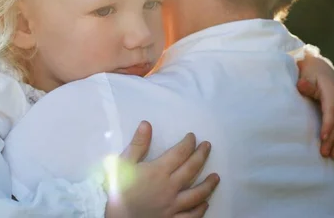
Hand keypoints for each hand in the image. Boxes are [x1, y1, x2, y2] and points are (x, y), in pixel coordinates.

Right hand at [105, 121, 219, 217]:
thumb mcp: (122, 164)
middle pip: (191, 169)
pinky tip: (205, 204)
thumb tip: (147, 124)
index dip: (188, 143)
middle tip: (207, 146)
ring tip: (216, 177)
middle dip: (201, 156)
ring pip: (197, 194)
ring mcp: (173, 206)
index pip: (179, 153)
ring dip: (208, 185)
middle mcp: (170, 187)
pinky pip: (191, 216)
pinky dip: (200, 210)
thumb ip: (137, 145)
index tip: (193, 137)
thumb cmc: (117, 190)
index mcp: (158, 171)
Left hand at [297, 54, 333, 158]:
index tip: (323, 138)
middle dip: (333, 139)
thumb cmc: (309, 72)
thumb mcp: (306, 75)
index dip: (328, 125)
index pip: (331, 111)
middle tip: (326, 154)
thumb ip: (305, 84)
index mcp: (332, 92)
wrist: (320, 65)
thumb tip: (301, 85)